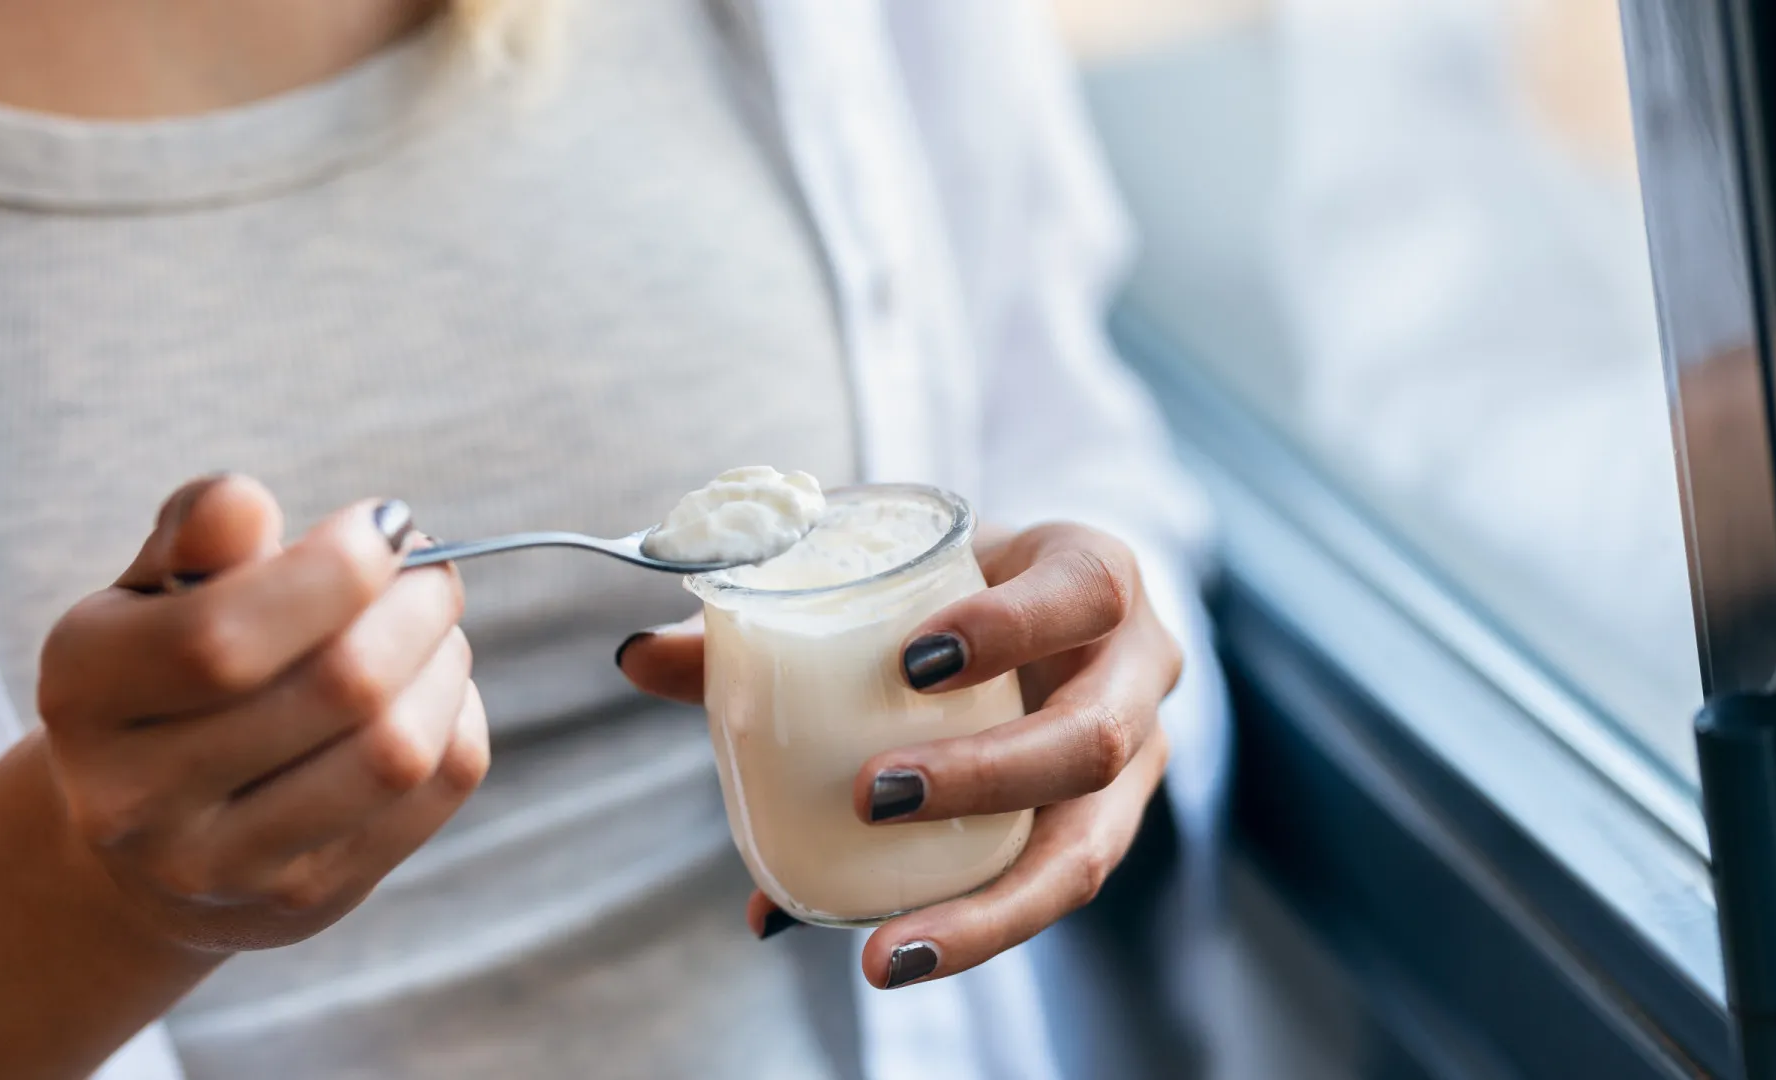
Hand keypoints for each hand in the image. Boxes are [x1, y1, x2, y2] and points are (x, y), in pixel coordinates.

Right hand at [37, 474, 488, 952]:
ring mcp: (226, 867)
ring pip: (397, 749)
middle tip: (430, 570)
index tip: (385, 523)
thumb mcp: (154, 591)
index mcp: (85, 690)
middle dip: (415, 605)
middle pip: (338, 689)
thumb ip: (197, 535)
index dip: (336, 568)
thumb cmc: (168, 673)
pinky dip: (459, 719)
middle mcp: (138, 798)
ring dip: (445, 662)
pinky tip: (433, 691)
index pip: (224, 636)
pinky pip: (435, 790)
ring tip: (433, 626)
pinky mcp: (309, 899)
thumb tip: (244, 503)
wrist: (144, 838)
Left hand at [617, 522, 1179, 987]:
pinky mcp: (1098, 835)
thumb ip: (774, 608)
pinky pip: (1040, 898)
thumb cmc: (958, 584)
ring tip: (883, 949)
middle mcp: (1137, 674)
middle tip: (872, 794)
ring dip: (983, 905)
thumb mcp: (893, 571)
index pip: (1083, 592)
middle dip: (986, 778)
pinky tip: (876, 955)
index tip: (911, 660)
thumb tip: (638, 658)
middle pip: (1094, 740)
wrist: (1037, 617)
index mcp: (1097, 579)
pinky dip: (959, 933)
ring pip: (1084, 854)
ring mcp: (1133, 766)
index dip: (1011, 627)